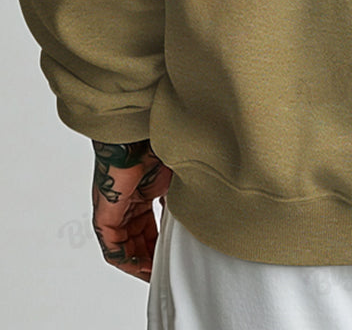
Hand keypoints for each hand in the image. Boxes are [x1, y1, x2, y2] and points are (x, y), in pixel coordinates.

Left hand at [91, 139, 172, 281]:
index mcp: (141, 192)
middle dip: (149, 258)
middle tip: (163, 271)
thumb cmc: (159, 146)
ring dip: (137, 262)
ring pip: (122, 246)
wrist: (142, 134)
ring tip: (154, 273)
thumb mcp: (175, 179)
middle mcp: (124, 202)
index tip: (170, 259)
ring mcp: (112, 208)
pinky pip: (110, 245)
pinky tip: (141, 266)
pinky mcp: (104, 212)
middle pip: (134, 240)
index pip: (146, 228)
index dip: (158, 246)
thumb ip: (179, 200)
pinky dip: (125, 259)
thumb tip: (191, 220)